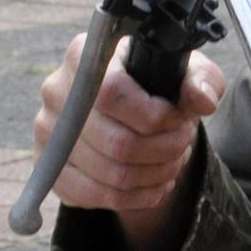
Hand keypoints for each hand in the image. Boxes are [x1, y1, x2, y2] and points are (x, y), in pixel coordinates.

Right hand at [35, 33, 224, 250]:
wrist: (132, 107)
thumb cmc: (161, 82)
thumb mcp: (188, 71)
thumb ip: (200, 80)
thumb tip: (202, 101)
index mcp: (86, 54)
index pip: (112, 93)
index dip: (154, 114)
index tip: (179, 117)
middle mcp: (57, 91)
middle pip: (115, 141)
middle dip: (164, 149)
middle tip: (184, 142)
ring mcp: (48, 132)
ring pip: (110, 173)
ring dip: (156, 173)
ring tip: (175, 160)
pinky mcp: (51, 168)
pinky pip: (95, 196)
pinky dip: (137, 196)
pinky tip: (158, 183)